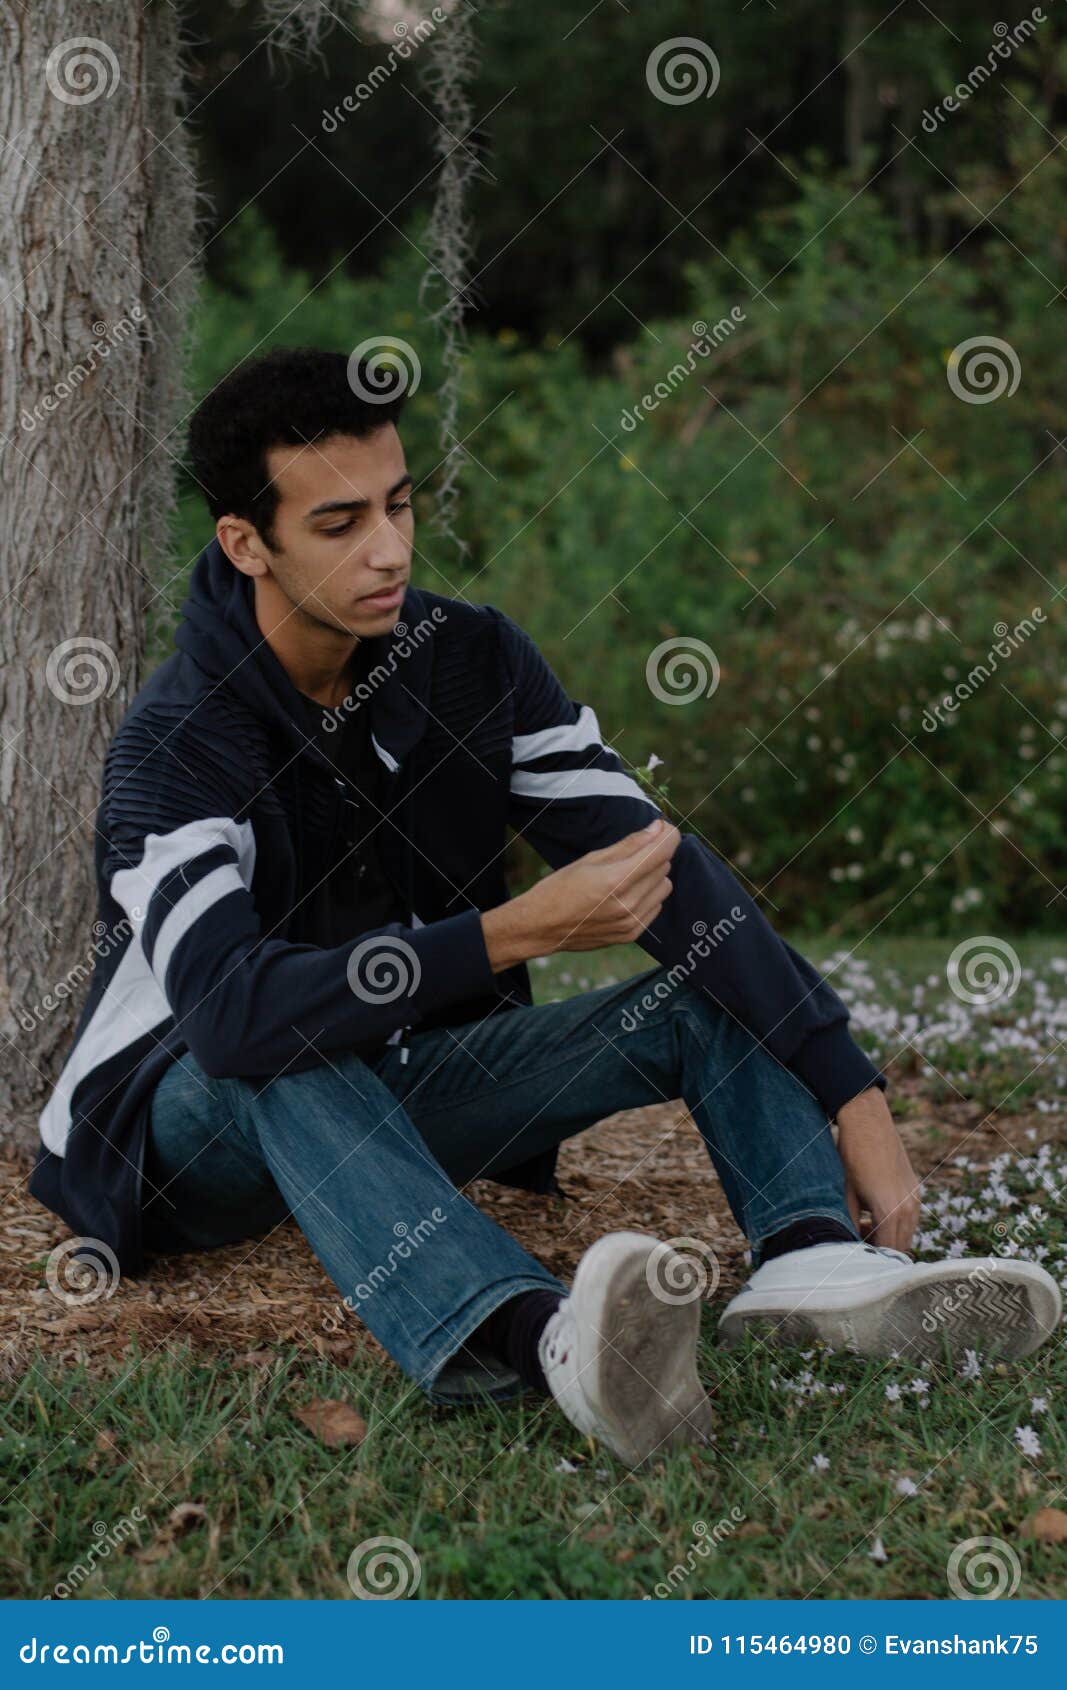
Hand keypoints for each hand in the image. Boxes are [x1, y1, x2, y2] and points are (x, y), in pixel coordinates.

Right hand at [479, 819, 680, 969]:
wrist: (541, 927)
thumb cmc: (560, 888)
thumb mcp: (591, 859)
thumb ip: (628, 844)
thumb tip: (657, 828)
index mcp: (615, 880)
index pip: (662, 852)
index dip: (667, 835)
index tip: (661, 828)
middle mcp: (628, 904)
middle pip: (664, 866)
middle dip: (655, 853)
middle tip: (633, 851)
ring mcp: (631, 922)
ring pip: (664, 887)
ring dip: (653, 876)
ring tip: (627, 875)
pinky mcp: (631, 934)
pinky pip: (656, 906)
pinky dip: (647, 896)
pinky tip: (625, 894)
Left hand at [835, 1087, 921, 1252]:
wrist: (867, 1121)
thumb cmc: (851, 1156)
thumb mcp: (845, 1193)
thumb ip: (851, 1222)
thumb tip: (850, 1242)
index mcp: (890, 1212)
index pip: (888, 1253)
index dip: (872, 1260)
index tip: (856, 1257)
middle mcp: (908, 1208)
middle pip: (901, 1247)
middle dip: (881, 1251)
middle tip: (857, 1243)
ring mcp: (915, 1198)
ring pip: (907, 1233)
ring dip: (889, 1237)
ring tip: (864, 1225)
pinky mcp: (915, 1189)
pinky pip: (910, 1217)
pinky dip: (896, 1222)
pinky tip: (875, 1212)